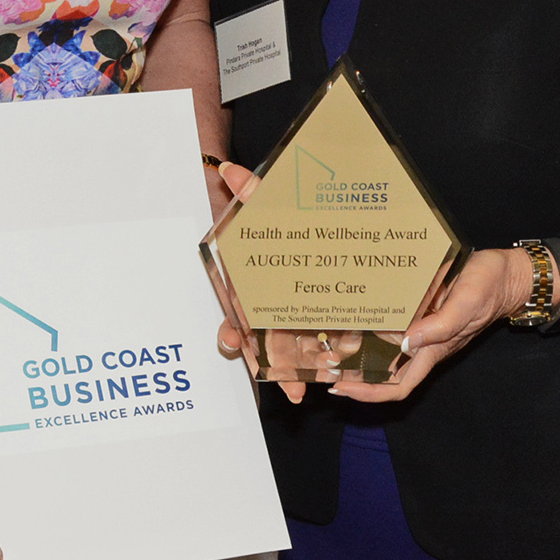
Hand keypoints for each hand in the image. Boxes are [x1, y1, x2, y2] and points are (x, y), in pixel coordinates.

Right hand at [207, 163, 311, 402]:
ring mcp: (294, 310)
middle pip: (261, 340)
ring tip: (301, 392)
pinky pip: (319, 341)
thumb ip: (253, 189)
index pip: (236, 310)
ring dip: (293, 371)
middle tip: (282, 384)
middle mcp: (269, 301)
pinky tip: (330, 374)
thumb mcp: (270, 201)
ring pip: (287, 348)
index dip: (233, 330)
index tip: (232, 341)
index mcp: (252, 282)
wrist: (311, 207)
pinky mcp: (322, 314)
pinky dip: (322, 359)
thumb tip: (229, 168)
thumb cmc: (280, 210)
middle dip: (269, 364)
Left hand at [327, 248, 531, 403]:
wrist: (506, 274)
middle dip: (355, 374)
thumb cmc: (488, 288)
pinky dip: (372, 326)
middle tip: (324, 364)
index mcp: (434, 350)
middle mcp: (424, 344)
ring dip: (358, 350)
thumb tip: (405, 343)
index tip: (341, 389)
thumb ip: (439, 326)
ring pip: (384, 350)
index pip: (398, 386)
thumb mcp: (466, 304)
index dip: (370, 393)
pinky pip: (391, 326)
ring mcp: (422, 329)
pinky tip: (356, 315)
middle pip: (385, 372)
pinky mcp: (422, 311)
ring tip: (329, 343)